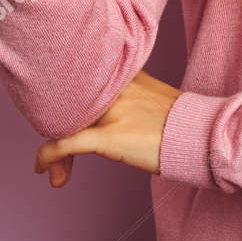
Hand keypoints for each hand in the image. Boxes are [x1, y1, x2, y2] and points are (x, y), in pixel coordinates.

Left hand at [33, 71, 181, 186]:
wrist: (200, 133)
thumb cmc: (177, 120)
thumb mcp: (147, 94)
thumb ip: (122, 95)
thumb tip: (105, 113)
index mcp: (120, 71)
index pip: (77, 80)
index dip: (61, 102)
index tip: (56, 118)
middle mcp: (112, 86)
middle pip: (66, 102)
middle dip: (53, 126)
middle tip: (55, 153)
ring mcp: (111, 111)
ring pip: (63, 123)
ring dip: (52, 150)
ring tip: (52, 169)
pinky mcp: (110, 136)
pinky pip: (66, 144)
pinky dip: (49, 156)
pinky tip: (41, 168)